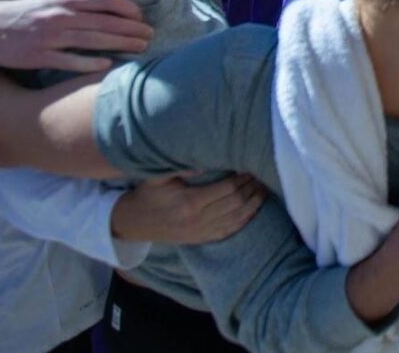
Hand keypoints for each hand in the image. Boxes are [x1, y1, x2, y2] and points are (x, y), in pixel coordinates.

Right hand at [0, 0, 153, 71]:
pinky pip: (68, 60)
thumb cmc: (23, 13)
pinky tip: (107, 65)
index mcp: (62, 0)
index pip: (101, 1)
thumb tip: (107, 7)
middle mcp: (58, 15)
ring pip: (91, 40)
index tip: (142, 17)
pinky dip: (89, 62)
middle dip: (130, 29)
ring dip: (119, 44)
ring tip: (140, 48)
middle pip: (102, 22)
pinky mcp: (38, 56)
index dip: (125, 9)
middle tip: (150, 35)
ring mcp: (49, 36)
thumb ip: (75, 2)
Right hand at [111, 173, 266, 243]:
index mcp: (190, 203)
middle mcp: (198, 220)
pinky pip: (231, 230)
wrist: (134, 223)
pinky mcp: (203, 239)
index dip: (243, 178)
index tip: (250, 166)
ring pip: (238, 218)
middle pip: (236, 203)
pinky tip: (255, 207)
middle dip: (252, 188)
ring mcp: (202, 232)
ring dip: (254, 203)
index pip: (227, 189)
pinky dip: (246, 219)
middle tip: (262, 173)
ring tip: (264, 188)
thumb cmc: (148, 194)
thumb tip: (204, 160)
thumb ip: (180, 166)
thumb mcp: (158, 176)